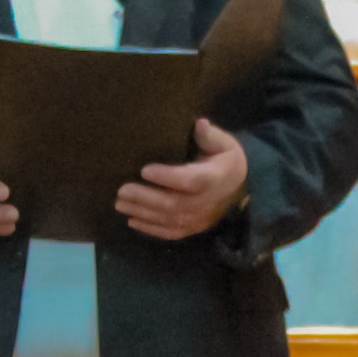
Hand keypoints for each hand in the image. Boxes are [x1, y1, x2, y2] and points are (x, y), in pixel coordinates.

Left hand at [118, 117, 251, 240]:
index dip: (168, 177)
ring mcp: (200, 218)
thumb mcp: (223, 143)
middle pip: (174, 204)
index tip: (144, 170)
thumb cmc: (225, 158)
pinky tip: (132, 220)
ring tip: (120, 204)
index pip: (191, 181)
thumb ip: (209, 135)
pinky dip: (150, 228)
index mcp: (214, 178)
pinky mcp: (193, 228)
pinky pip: (171, 232)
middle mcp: (207, 202)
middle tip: (122, 190)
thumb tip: (199, 124)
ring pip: (169, 220)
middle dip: (146, 198)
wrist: (238, 185)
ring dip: (142, 213)